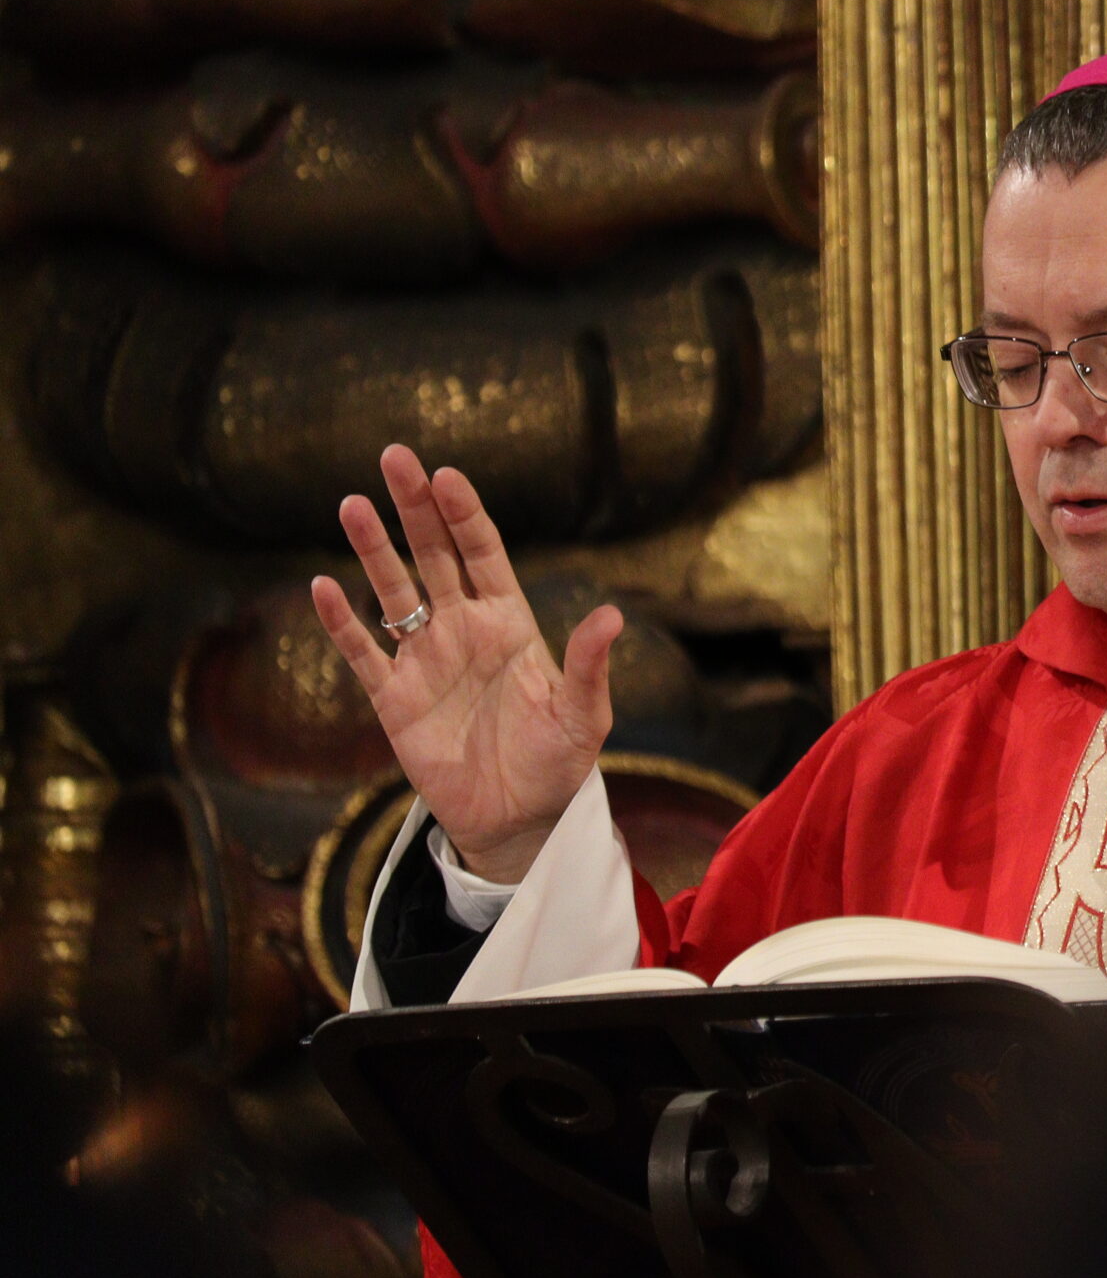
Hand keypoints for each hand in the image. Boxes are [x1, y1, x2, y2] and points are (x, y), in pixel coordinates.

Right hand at [310, 446, 621, 883]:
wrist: (519, 819)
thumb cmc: (558, 764)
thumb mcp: (583, 715)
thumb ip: (590, 665)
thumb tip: (612, 616)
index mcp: (510, 624)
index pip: (482, 554)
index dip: (464, 515)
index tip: (446, 475)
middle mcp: (463, 630)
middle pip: (433, 556)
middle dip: (414, 508)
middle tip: (394, 457)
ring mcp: (425, 660)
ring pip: (393, 592)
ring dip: (373, 550)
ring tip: (351, 504)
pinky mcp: (395, 699)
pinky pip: (362, 653)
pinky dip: (342, 622)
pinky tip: (323, 586)